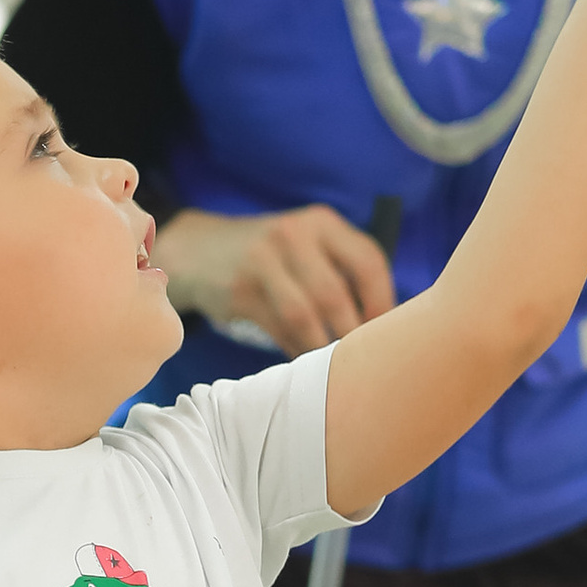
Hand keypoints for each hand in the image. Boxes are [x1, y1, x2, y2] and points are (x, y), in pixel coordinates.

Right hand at [158, 203, 396, 353]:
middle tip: (361, 358)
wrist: (198, 251)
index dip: (383, 301)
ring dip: (322, 346)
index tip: (388, 331)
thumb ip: (341, 269)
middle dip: (352, 333)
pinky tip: (303, 358)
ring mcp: (262, 261)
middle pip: (335, 293)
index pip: (367, 261)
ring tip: (332, 363)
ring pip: (304, 314)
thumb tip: (384, 323)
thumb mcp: (306, 243)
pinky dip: (295, 348)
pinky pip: (277, 328)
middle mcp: (293, 235)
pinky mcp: (239, 290)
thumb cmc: (270, 256)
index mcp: (321, 223)